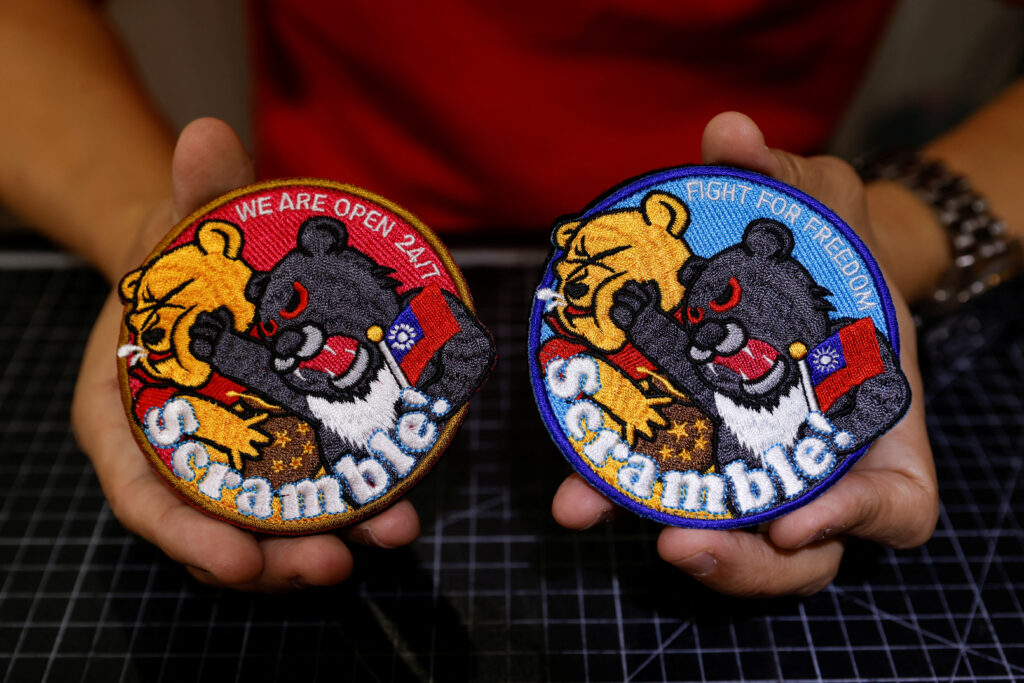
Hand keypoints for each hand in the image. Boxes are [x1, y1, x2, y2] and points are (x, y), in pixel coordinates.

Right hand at [71, 118, 419, 590]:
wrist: (208, 269)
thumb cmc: (180, 254)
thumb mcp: (180, 221)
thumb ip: (194, 190)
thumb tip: (210, 135)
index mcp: (126, 421)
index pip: (144, 497)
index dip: (188, 537)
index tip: (239, 560)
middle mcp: (177, 456)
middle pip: (215, 529)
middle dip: (273, 558)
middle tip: (333, 561)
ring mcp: (231, 463)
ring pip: (269, 528)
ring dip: (325, 543)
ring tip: (387, 537)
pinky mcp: (280, 456)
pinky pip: (309, 497)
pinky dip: (351, 510)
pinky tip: (401, 508)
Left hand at [552, 112, 938, 596]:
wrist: (800, 273)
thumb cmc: (834, 250)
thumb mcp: (825, 204)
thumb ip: (788, 175)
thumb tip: (726, 133)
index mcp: (877, 429)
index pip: (895, 507)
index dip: (854, 522)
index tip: (792, 522)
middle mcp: (819, 467)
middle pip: (797, 554)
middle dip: (738, 561)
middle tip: (674, 542)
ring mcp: (757, 472)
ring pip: (726, 539)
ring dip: (658, 532)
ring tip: (588, 509)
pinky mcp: (698, 460)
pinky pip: (668, 493)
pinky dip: (622, 493)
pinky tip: (571, 490)